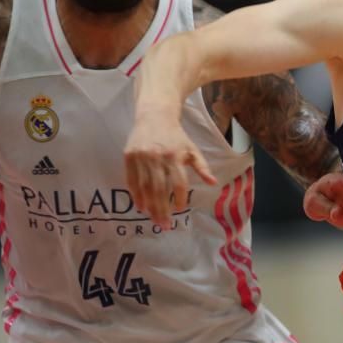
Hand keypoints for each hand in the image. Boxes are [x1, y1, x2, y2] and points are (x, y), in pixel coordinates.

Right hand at [124, 115, 215, 229]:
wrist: (155, 116)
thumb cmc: (176, 136)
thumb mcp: (192, 149)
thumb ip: (202, 167)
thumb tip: (213, 183)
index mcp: (175, 156)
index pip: (178, 182)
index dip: (178, 198)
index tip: (180, 209)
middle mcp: (157, 157)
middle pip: (159, 189)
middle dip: (162, 209)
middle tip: (164, 225)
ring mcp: (141, 157)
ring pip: (144, 187)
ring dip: (149, 206)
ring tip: (154, 220)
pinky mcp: (129, 156)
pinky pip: (131, 180)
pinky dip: (135, 195)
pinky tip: (140, 207)